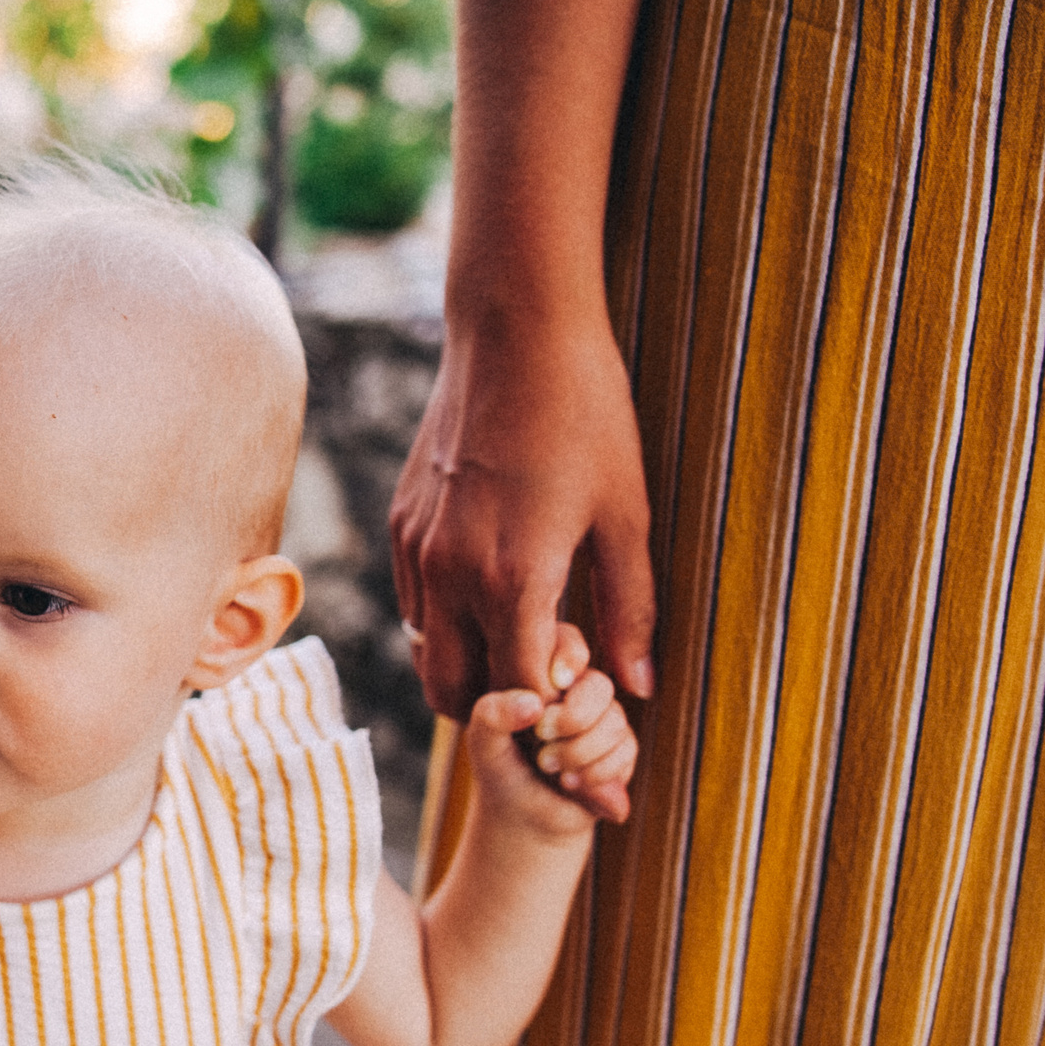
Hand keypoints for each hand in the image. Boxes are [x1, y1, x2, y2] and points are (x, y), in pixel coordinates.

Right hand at [389, 315, 655, 718]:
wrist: (516, 332)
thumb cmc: (586, 416)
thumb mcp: (626, 516)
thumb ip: (630, 610)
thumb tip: (640, 686)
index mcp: (514, 580)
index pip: (516, 694)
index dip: (550, 713)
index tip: (580, 702)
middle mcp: (451, 574)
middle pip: (452, 691)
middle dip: (497, 709)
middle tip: (545, 690)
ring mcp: (419, 548)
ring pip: (425, 650)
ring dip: (467, 664)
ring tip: (521, 639)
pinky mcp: (404, 522)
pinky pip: (413, 602)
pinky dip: (445, 621)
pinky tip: (489, 593)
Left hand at [465, 623, 636, 827]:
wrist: (524, 816)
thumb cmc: (499, 770)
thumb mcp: (483, 743)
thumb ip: (492, 716)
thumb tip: (533, 702)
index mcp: (542, 673)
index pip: (568, 642)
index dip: (569, 657)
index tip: (555, 684)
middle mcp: (577, 690)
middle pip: (599, 685)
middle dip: (574, 717)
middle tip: (541, 738)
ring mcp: (603, 719)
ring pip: (615, 721)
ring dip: (580, 752)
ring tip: (548, 767)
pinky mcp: (621, 749)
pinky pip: (625, 750)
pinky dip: (596, 772)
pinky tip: (571, 782)